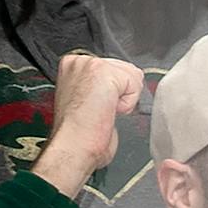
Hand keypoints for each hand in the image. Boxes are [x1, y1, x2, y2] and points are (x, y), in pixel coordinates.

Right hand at [30, 52, 142, 196]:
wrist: (74, 146)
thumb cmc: (80, 133)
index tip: (99, 106)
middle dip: (122, 94)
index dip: (116, 92)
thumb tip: (121, 89)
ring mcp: (90, 64)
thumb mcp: (90, 101)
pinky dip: (128, 103)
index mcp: (73, 67)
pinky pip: (135, 84)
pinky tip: (108, 111)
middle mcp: (79, 62)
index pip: (116, 68)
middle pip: (127, 69)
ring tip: (103, 111)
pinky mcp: (103, 72)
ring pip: (133, 75)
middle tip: (101, 110)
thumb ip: (103, 88)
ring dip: (125, 100)